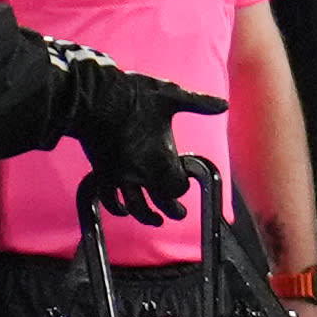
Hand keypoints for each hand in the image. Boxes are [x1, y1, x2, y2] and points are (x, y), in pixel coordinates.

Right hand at [52, 46, 226, 220]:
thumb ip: (199, 104)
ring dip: (146, 216)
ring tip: (155, 221)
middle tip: (180, 214)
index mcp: (162, 157)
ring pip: (135, 206)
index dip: (184, 186)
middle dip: (172, 208)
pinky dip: (115, 207)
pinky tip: (122, 210)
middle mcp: (141, 172)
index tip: (186, 182)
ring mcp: (119, 174)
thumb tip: (223, 104)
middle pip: (161, 200)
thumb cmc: (133, 95)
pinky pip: (108, 198)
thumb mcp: (172, 96)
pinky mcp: (100, 171)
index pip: (178, 185)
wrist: (93, 96)